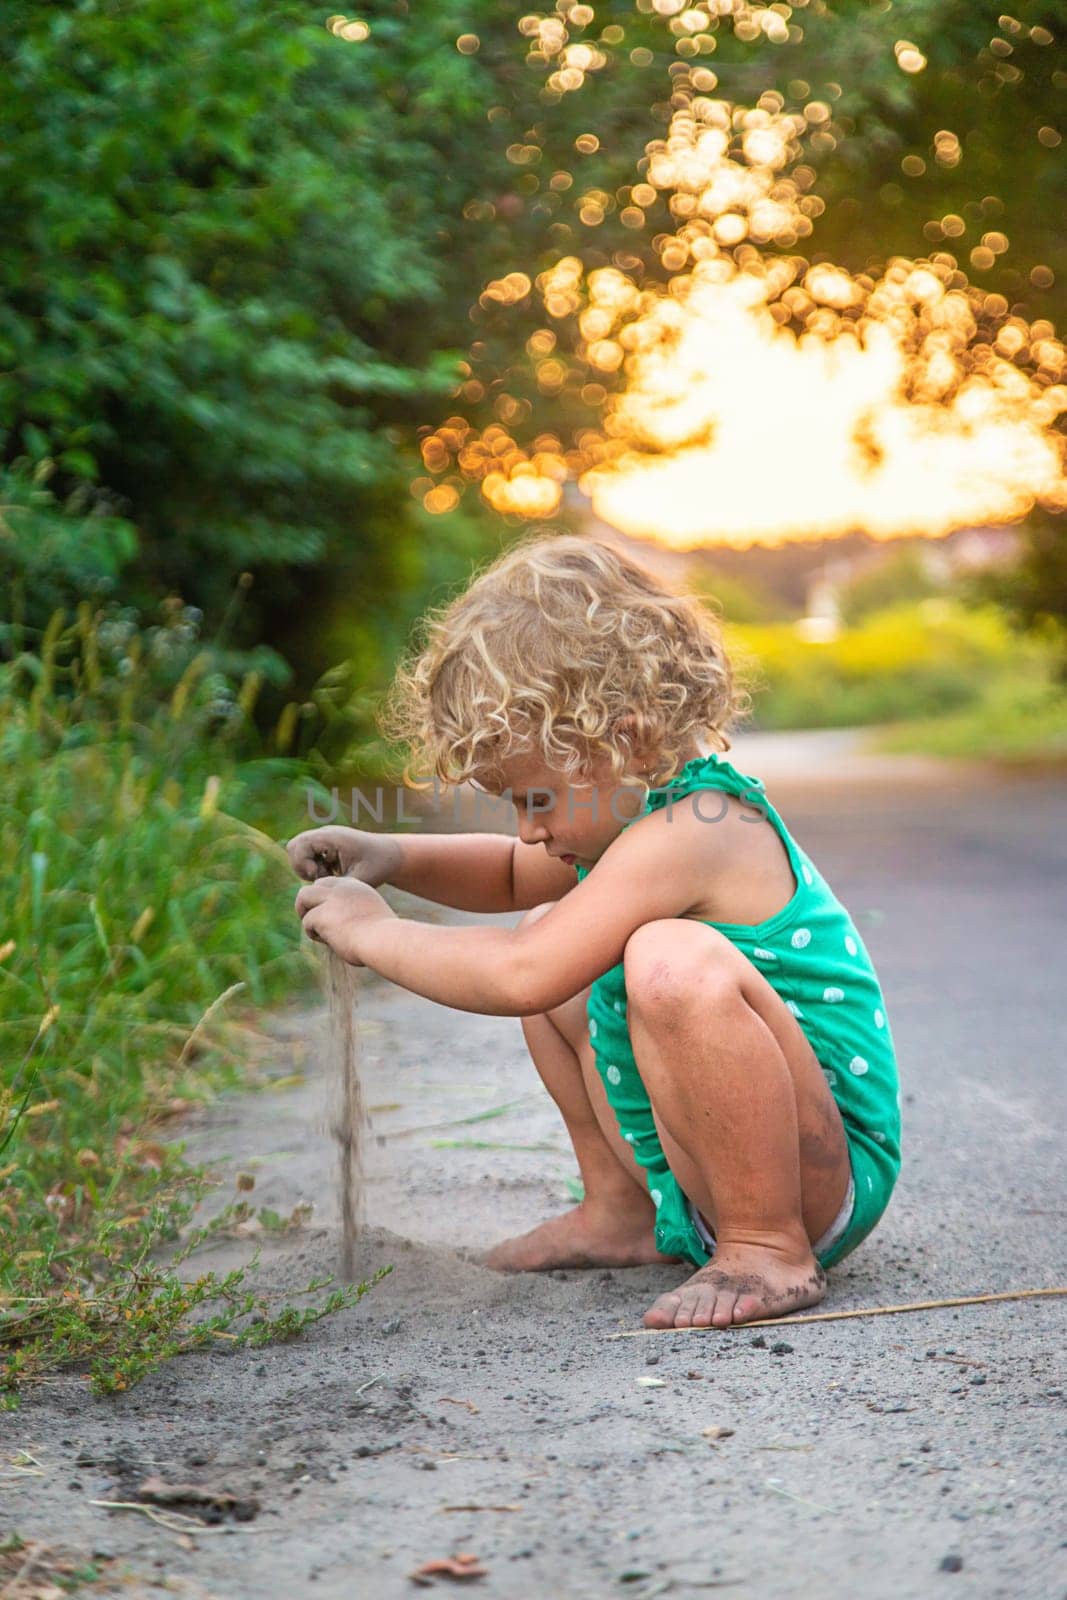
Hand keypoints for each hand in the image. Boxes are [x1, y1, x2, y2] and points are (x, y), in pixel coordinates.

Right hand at [286, 826, 401, 886]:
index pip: (299, 845)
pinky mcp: (327, 846)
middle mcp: (325, 834)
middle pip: (294, 846)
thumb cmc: (379, 866)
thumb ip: (336, 887)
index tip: (319, 875)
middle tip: (320, 877)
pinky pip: (308, 855)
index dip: (302, 863)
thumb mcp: (360, 880)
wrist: (392, 855)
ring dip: (307, 867)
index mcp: (331, 837)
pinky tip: (332, 873)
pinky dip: (314, 866)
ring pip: (299, 851)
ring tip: (327, 876)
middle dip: (302, 866)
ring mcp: (325, 839)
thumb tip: (316, 893)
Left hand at [294, 877, 394, 964]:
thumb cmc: (382, 936)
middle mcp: (342, 887)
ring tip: (318, 932)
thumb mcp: (372, 916)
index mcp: (356, 886)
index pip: (328, 883)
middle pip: (313, 886)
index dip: (323, 898)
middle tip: (314, 922)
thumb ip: (355, 912)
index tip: (328, 914)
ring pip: (303, 896)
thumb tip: (338, 923)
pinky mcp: (322, 914)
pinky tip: (329, 941)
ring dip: (306, 914)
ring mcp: (331, 898)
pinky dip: (314, 934)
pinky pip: (307, 921)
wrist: (384, 941)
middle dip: (309, 903)